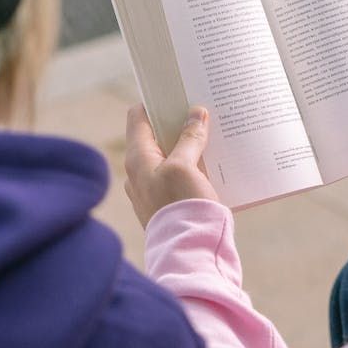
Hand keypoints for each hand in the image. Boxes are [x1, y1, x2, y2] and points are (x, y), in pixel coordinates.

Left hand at [124, 104, 219, 228]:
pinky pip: (178, 181)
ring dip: (188, 149)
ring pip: (169, 160)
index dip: (155, 102)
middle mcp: (139, 174)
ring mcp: (152, 192)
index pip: (138, 117)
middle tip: (200, 114)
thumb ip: (189, 139)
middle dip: (177, 125)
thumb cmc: (183, 208)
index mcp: (137, 159)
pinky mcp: (168, 207)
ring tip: (210, 141)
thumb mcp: (185, 167)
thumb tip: (195, 114)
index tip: (176, 94)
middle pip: (156, 138)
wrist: (190, 253)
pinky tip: (210, 169)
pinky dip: (192, 170)